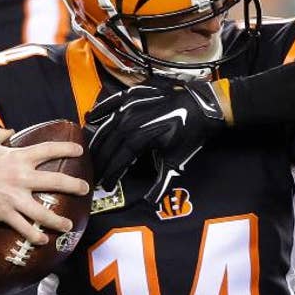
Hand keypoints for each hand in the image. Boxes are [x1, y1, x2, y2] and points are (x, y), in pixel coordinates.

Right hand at [0, 129, 87, 244]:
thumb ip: (1, 134)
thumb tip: (11, 131)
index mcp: (18, 157)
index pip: (48, 150)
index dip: (66, 149)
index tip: (80, 151)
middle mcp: (20, 177)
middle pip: (55, 181)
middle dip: (74, 185)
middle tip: (84, 189)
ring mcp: (13, 197)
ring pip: (42, 211)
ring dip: (58, 220)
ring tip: (69, 225)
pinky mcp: (4, 213)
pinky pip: (23, 227)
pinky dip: (33, 235)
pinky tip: (42, 240)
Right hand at [84, 82, 224, 197]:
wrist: (204, 106)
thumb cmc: (191, 133)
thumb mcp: (176, 160)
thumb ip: (161, 181)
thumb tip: (151, 201)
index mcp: (140, 137)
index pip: (119, 159)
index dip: (111, 173)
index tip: (105, 184)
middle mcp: (131, 119)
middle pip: (109, 143)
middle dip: (101, 160)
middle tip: (93, 172)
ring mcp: (133, 104)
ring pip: (108, 123)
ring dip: (98, 139)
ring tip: (90, 152)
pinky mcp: (136, 93)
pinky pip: (113, 100)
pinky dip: (102, 108)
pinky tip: (91, 115)